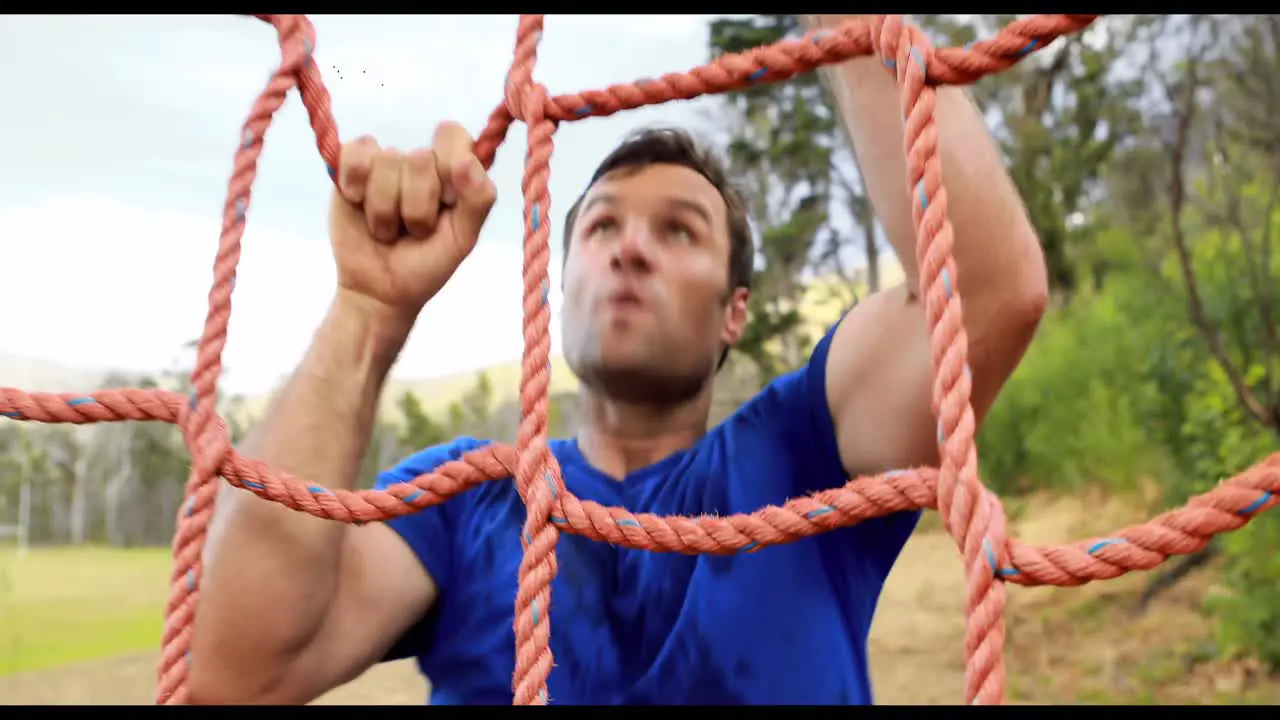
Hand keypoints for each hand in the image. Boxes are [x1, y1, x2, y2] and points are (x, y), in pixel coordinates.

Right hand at [329, 121, 496, 321]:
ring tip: (386, 230)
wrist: (380, 290)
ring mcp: (385, 162)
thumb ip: (478, 199)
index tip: (447, 204)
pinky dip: (355, 185)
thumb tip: (465, 160)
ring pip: (386, 162)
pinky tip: (358, 203)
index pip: (454, 137)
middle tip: (414, 229)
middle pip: (420, 158)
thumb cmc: (426, 263)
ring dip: (384, 210)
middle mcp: (421, 162)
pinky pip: (355, 156)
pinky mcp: (351, 167)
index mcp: (453, 172)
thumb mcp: (463, 238)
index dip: (449, 171)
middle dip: (416, 207)